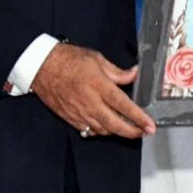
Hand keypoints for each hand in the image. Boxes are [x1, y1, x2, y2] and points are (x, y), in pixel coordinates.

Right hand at [30, 42, 155, 138]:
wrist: (42, 67)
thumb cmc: (70, 59)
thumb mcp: (97, 59)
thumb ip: (117, 72)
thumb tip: (134, 74)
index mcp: (98, 86)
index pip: (123, 106)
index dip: (139, 117)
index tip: (150, 125)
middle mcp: (90, 102)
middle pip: (115, 125)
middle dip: (132, 132)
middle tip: (145, 133)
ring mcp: (79, 113)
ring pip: (103, 130)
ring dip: (118, 133)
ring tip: (130, 129)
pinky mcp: (70, 118)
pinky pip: (89, 131)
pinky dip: (101, 131)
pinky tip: (108, 127)